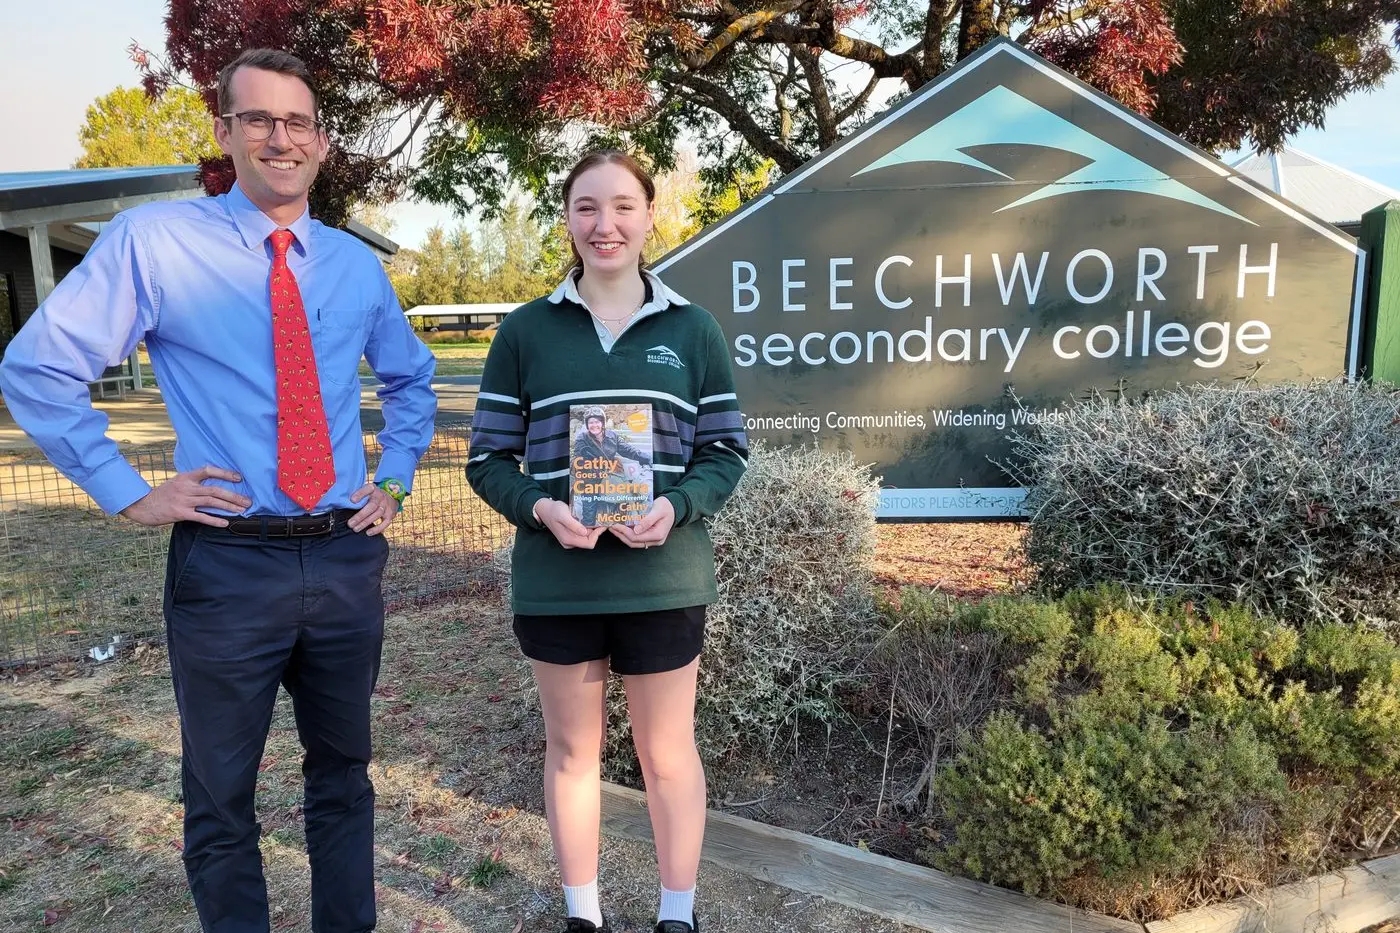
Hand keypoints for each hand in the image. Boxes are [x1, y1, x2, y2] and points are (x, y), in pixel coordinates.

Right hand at [120, 466, 250, 527]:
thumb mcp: (177, 483)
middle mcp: (186, 487)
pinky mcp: (180, 513)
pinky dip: (214, 520)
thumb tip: (213, 485)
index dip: (224, 473)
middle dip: (233, 495)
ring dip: (228, 506)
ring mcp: (183, 500)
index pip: (208, 470)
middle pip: (214, 490)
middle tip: (248, 500)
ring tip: (242, 510)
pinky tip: (225, 523)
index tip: (239, 478)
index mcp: (186, 477)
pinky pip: (201, 517)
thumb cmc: (163, 495)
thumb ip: (193, 483)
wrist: (142, 505)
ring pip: (211, 502)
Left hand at [349, 482, 399, 535]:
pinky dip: (377, 529)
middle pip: (372, 506)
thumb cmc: (372, 495)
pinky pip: (385, 523)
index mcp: (373, 489)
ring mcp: (386, 506)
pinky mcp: (390, 514)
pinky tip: (368, 532)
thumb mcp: (366, 490)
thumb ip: (357, 494)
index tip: (352, 500)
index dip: (360, 494)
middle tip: (350, 523)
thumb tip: (342, 502)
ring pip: (377, 514)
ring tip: (355, 529)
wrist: (391, 496)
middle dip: (360, 516)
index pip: (368, 489)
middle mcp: (381, 496)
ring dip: (365, 523)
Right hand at [536, 499, 604, 549]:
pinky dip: (587, 529)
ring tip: (594, 519)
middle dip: (596, 532)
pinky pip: (582, 536)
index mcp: (568, 539)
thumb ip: (573, 525)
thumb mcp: (563, 515)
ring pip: (586, 538)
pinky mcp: (570, 536)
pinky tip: (588, 521)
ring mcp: (569, 540)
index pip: (589, 543)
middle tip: (599, 520)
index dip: (597, 535)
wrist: (544, 510)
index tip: (601, 524)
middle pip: (589, 541)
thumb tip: (585, 532)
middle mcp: (569, 542)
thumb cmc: (554, 510)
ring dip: (592, 530)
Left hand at [609, 496, 674, 549]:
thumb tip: (636, 530)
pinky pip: (637, 539)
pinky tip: (621, 528)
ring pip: (634, 542)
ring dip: (623, 536)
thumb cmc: (666, 507)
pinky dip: (628, 534)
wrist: (674, 507)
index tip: (614, 525)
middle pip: (633, 542)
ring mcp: (653, 540)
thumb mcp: (657, 511)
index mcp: (657, 535)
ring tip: (614, 528)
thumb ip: (647, 521)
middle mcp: (655, 541)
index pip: (636, 537)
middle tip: (611, 527)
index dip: (623, 532)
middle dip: (621, 535)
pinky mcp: (650, 537)